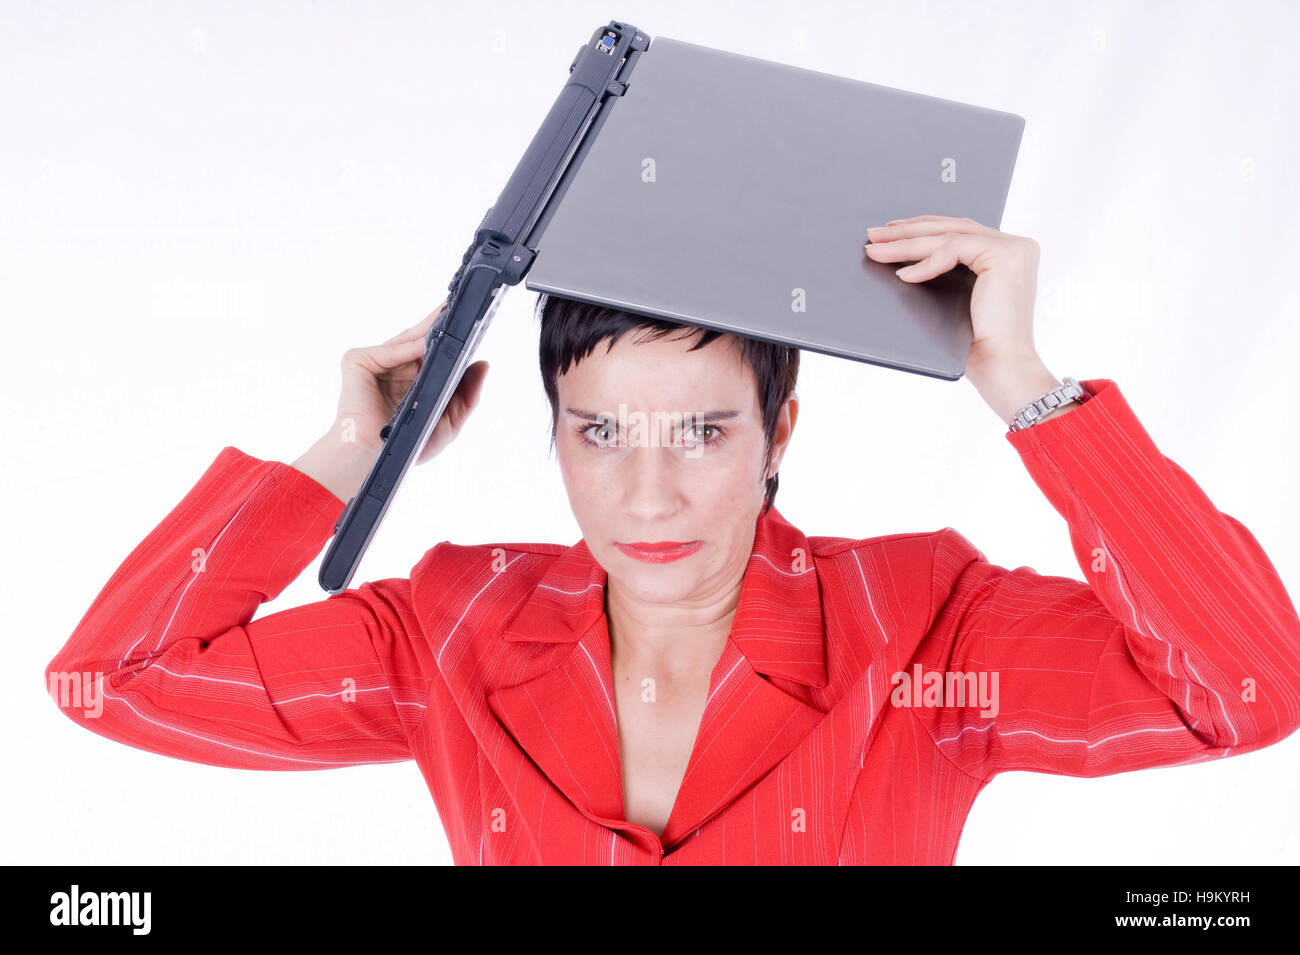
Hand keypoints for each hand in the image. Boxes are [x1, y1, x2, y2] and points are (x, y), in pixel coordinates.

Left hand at [864, 214, 1040, 382]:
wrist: (1000, 366)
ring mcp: (1013, 249)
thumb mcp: (957, 299)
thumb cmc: (977, 344)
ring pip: (947, 236)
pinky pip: (953, 250)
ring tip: (876, 251)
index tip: (888, 233)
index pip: (957, 230)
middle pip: (950, 227)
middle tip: (873, 235)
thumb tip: (900, 260)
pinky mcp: (1004, 256)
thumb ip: (943, 273)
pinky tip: (903, 275)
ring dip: (907, 243)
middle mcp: (1015, 246)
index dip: (921, 228)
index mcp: (1007, 253)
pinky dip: (926, 263)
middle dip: (907, 231)